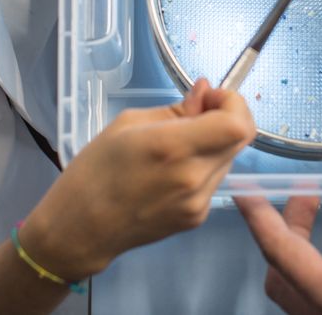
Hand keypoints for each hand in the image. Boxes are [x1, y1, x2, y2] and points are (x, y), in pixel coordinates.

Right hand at [24, 78, 254, 279]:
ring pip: (228, 159)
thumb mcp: (128, 124)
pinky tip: (172, 171)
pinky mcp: (198, 218)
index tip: (208, 98)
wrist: (82, 229)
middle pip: (239, 139)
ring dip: (214, 143)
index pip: (237, 124)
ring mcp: (199, 202)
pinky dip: (202, 167)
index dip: (232, 104)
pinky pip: (213, 181)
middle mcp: (194, 177)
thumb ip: (175, 109)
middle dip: (226, 118)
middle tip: (197, 113)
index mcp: (174, 147)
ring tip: (178, 144)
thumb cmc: (95, 169)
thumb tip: (205, 92)